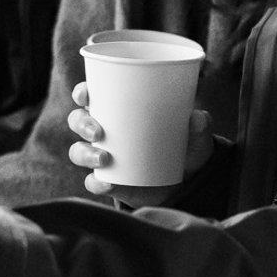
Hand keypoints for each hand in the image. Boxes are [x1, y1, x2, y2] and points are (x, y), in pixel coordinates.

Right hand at [66, 82, 213, 209]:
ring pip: (78, 151)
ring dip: (85, 153)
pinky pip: (93, 182)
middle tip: (98, 131)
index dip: (82, 93)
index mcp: (117, 110)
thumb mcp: (194, 135)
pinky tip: (107, 184)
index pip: (89, 96)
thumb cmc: (183, 147)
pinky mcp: (108, 181)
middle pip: (77, 121)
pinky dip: (96, 183)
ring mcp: (103, 157)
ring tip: (104, 159)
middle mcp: (104, 132)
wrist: (185, 182)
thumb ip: (199, 125)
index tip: (86, 94)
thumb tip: (198, 117)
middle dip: (82, 123)